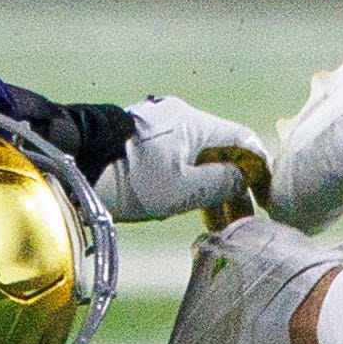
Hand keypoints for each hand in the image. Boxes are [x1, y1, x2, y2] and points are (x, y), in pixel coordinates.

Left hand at [94, 96, 270, 223]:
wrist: (75, 164)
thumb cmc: (132, 178)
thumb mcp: (184, 189)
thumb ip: (222, 182)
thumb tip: (244, 177)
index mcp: (196, 123)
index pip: (244, 141)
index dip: (260, 171)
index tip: (267, 200)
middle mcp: (181, 118)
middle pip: (221, 152)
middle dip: (234, 188)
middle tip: (242, 222)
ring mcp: (160, 127)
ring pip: (198, 159)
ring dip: (211, 189)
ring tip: (218, 225)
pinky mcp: (143, 139)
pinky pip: (178, 160)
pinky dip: (189, 182)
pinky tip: (192, 208)